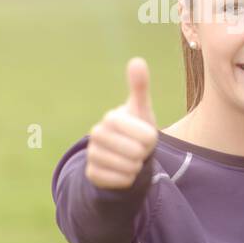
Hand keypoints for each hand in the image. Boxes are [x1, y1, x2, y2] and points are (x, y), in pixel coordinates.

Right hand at [85, 58, 158, 188]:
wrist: (123, 154)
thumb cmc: (136, 129)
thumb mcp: (142, 110)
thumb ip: (140, 87)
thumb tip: (137, 60)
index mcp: (111, 117)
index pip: (148, 135)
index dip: (151, 139)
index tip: (144, 135)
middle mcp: (96, 134)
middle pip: (137, 153)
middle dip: (143, 153)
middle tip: (137, 148)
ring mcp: (92, 154)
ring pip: (129, 168)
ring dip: (136, 166)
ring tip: (130, 158)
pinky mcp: (92, 174)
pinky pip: (121, 181)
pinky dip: (128, 179)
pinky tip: (122, 170)